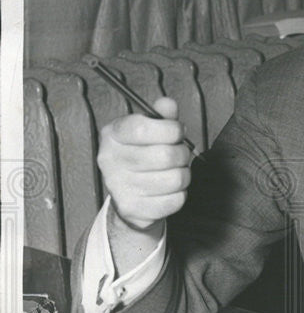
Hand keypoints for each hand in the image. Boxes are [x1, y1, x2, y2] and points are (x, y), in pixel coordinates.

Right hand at [97, 97, 191, 232]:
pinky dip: (179, 194)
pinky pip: (175, 200)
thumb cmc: (142, 156)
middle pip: (165, 155)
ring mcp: (119, 187)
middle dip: (182, 154)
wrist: (129, 194)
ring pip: (174, 179)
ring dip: (183, 175)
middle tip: (179, 154)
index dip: (170, 129)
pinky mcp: (132, 208)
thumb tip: (168, 104)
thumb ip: (161, 116)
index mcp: (112, 135)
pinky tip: (168, 189)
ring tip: (174, 171)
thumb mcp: (149, 130)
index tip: (177, 131)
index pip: (143, 128)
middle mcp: (110, 160)